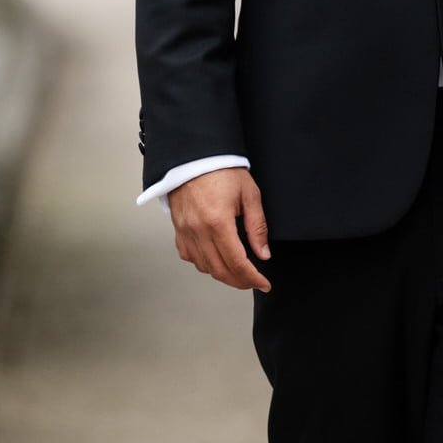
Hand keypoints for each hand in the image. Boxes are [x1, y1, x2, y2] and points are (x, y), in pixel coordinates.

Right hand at [168, 166, 271, 291]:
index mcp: (218, 222)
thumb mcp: (249, 195)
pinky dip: (204, 264)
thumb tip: (263, 254)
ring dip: (222, 274)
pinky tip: (216, 259)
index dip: (252, 278)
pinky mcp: (178, 230)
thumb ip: (257, 227)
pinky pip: (190, 257)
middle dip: (239, 281)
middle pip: (219, 270)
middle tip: (254, 282)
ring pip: (204, 267)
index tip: (264, 284)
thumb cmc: (223, 171)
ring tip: (238, 272)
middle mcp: (198, 231)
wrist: (194, 158)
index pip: (237, 262)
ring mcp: (185, 232)